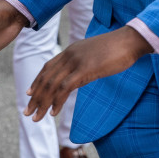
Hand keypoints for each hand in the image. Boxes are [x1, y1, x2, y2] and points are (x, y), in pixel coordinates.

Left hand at [24, 28, 151, 120]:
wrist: (131, 40)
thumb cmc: (118, 48)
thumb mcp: (96, 54)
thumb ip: (85, 63)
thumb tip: (81, 74)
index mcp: (71, 50)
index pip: (48, 67)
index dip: (37, 81)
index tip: (30, 93)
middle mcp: (70, 55)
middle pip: (46, 78)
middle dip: (35, 97)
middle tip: (27, 112)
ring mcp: (76, 62)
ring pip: (52, 85)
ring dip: (42, 103)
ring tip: (36, 117)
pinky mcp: (85, 69)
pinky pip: (65, 88)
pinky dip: (57, 101)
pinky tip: (53, 112)